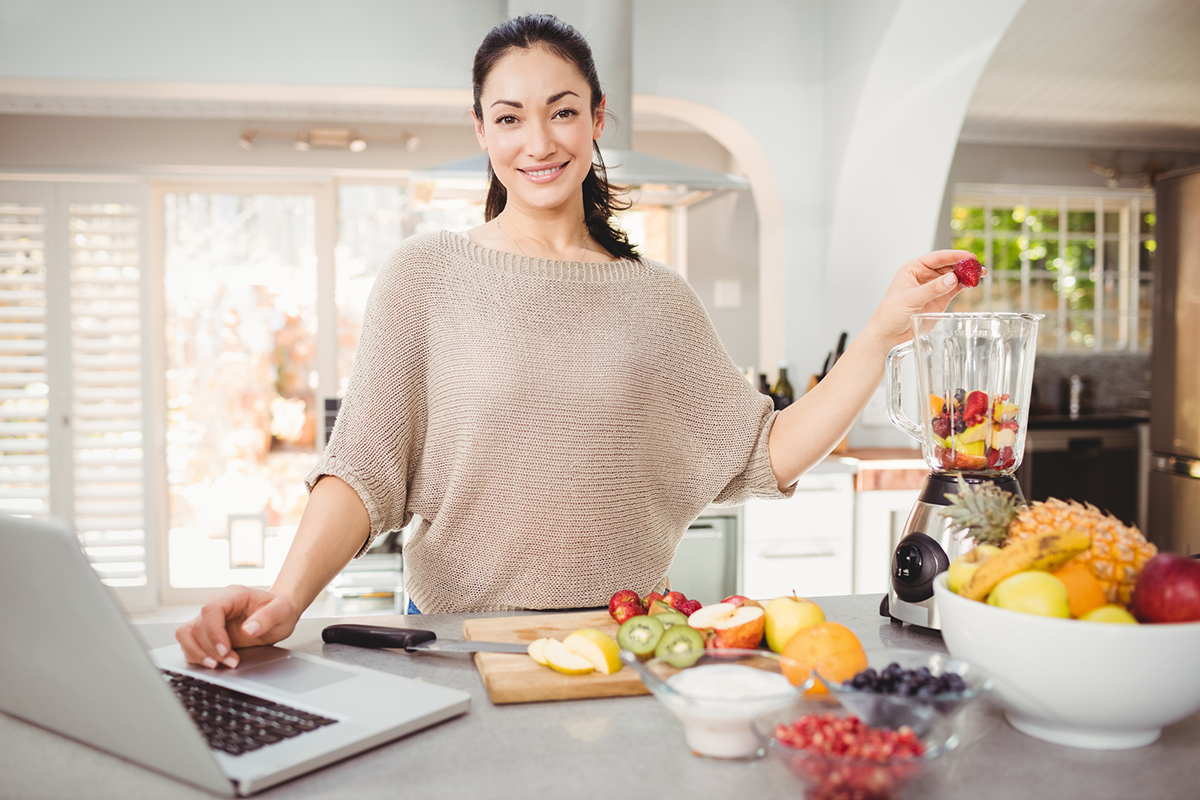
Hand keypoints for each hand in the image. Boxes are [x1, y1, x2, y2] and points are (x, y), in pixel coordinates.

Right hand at [174, 585, 298, 668]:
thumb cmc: (280, 610)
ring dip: (198, 654)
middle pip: (196, 626)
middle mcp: (217, 605)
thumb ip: (268, 617)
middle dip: (211, 649)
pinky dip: (197, 657)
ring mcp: (209, 619)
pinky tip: (215, 663)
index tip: (226, 650)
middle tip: (231, 662)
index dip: (214, 632)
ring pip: (186, 635)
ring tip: (218, 665)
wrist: (278, 615)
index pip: (211, 610)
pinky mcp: (206, 633)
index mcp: (233, 595)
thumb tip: (249, 629)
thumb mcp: (283, 611)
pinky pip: (189, 644)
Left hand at [865, 249, 981, 347]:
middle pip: (948, 265)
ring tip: (980, 274)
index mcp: (912, 269)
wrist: (888, 335)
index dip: (954, 255)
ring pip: (953, 276)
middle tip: (978, 266)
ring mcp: (932, 287)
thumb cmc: (890, 314)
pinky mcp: (939, 299)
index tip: (968, 256)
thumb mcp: (911, 299)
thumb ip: (932, 289)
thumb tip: (951, 278)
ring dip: (966, 275)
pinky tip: (973, 283)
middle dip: (963, 264)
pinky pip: (954, 288)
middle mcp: (923, 275)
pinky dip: (964, 285)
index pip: (936, 258)